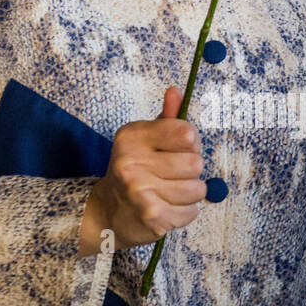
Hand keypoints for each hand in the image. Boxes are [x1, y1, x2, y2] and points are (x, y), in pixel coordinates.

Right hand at [80, 86, 204, 254]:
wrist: (109, 211)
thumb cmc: (134, 170)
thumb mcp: (144, 140)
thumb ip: (165, 117)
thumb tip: (175, 90)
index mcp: (131, 136)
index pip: (186, 132)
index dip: (190, 142)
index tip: (178, 147)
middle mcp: (131, 161)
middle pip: (195, 163)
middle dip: (190, 171)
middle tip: (172, 174)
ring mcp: (140, 190)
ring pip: (197, 189)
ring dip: (189, 193)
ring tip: (170, 191)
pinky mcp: (151, 215)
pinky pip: (192, 211)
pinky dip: (185, 212)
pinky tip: (167, 207)